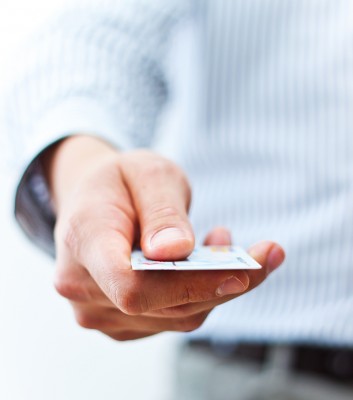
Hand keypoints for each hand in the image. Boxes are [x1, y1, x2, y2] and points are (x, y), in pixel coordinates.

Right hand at [45, 135, 284, 339]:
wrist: (93, 201)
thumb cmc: (119, 181)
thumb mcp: (145, 173)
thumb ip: (160, 211)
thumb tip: (176, 252)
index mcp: (84, 241)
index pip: (133, 287)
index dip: (190, 286)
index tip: (243, 271)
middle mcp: (82, 287)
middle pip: (164, 305)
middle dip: (224, 282)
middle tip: (266, 253)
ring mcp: (98, 310)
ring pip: (175, 316)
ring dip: (215, 285)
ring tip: (225, 244)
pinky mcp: (119, 320)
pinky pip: (170, 316)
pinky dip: (198, 293)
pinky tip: (202, 262)